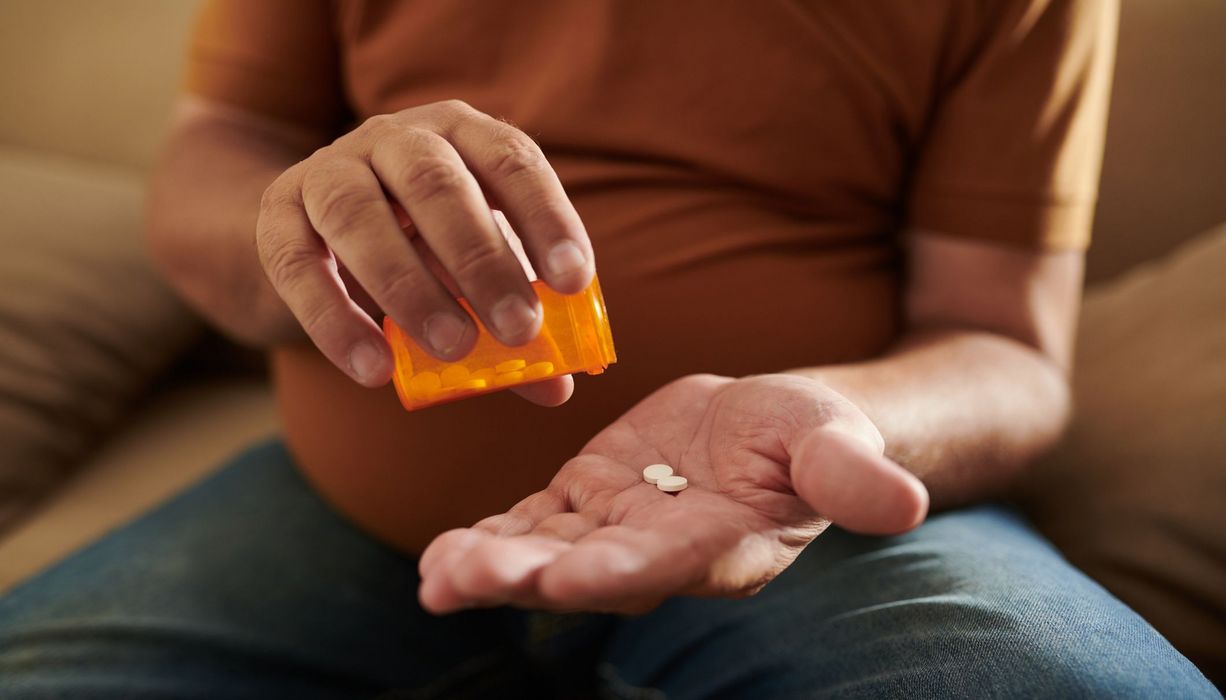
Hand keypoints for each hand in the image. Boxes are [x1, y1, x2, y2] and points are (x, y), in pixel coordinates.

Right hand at [254, 100, 592, 404]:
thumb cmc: (416, 249)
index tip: (574, 282)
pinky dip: (335, 320)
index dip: (546, 217)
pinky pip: (296, 264)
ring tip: (455, 350)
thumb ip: (510, 319)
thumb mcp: (469, 275)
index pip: (511, 160)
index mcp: (460, 135)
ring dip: (410, 286)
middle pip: (435, 182)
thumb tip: (558, 388)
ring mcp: (328, 170)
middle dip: (482, 259)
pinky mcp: (276, 215)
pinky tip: (374, 370)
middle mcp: (393, 138)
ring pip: (358, 214)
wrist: (310, 237)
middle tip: (520, 329)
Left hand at [418, 374, 929, 613]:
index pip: (663, 565)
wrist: (769, 425)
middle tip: (462, 580)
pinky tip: (440, 554)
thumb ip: (853, 474)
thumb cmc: (813, 434)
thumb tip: (906, 504)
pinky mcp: (586, 498)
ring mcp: (615, 527)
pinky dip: (491, 536)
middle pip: (584, 571)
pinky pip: (533, 523)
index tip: (561, 577)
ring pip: (545, 552)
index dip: (613, 572)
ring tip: (434, 577)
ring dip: (491, 565)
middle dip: (523, 577)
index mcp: (719, 544)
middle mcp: (658, 551)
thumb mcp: (834, 439)